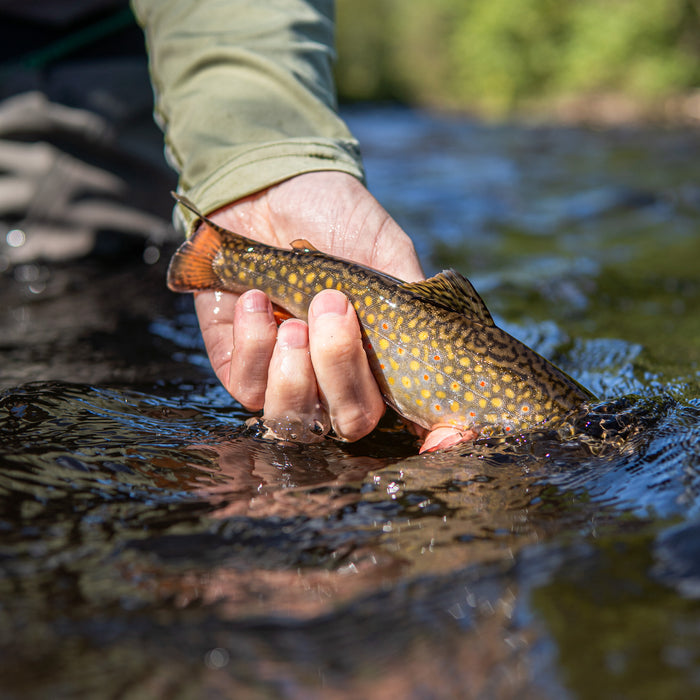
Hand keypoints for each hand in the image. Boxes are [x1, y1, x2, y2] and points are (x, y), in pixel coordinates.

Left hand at [194, 171, 461, 448]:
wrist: (272, 186)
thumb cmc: (337, 218)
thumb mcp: (386, 251)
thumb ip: (409, 303)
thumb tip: (435, 351)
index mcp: (378, 362)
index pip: (407, 418)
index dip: (429, 441)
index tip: (437, 431)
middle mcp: (333, 380)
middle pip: (347, 422)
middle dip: (339, 367)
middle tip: (332, 304)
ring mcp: (284, 377)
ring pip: (292, 418)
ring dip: (296, 369)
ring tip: (294, 315)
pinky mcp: (237, 365)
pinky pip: (246, 386)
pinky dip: (254, 343)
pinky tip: (256, 299)